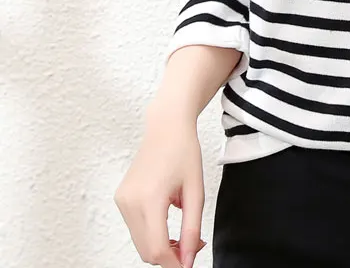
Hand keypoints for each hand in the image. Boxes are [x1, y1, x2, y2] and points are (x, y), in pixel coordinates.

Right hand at [114, 109, 205, 267]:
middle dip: (169, 256)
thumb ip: (192, 228)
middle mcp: (130, 202)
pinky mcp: (121, 199)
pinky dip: (151, 233)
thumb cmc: (184, 152)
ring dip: (160, 246)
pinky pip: (135, 228)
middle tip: (193, 247)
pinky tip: (168, 221)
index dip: (174, 263)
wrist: (166, 127)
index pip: (156, 249)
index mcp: (149, 198)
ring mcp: (122, 201)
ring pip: (140, 242)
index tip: (189, 265)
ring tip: (183, 234)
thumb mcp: (196, 191)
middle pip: (146, 251)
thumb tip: (189, 259)